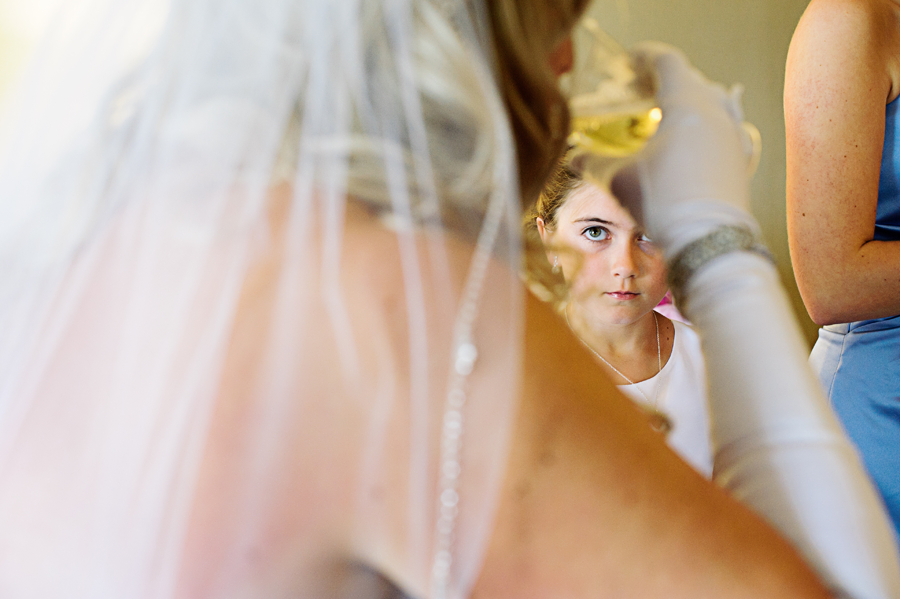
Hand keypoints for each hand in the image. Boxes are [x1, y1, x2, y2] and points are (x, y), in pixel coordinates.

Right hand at [603, 42, 759, 257]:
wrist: (707, 241)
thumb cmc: (662, 203)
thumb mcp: (617, 179)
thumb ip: (592, 163)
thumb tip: (572, 158)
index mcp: (685, 105)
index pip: (667, 64)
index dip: (646, 57)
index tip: (630, 59)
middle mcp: (714, 112)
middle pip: (692, 78)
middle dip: (667, 76)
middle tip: (645, 82)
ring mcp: (733, 135)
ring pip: (716, 98)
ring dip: (694, 94)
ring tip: (676, 100)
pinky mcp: (741, 159)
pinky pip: (732, 124)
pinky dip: (718, 116)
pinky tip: (719, 119)